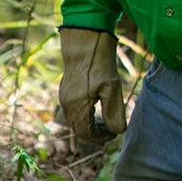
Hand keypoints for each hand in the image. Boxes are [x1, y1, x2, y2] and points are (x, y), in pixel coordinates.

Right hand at [58, 27, 125, 146]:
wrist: (85, 42)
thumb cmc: (100, 63)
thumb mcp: (112, 88)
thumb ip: (114, 113)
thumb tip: (117, 132)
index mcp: (77, 107)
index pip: (86, 134)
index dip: (101, 138)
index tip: (114, 133)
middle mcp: (66, 105)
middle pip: (79, 130)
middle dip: (96, 134)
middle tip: (111, 130)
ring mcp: (64, 98)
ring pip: (75, 122)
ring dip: (90, 125)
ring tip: (105, 121)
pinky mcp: (65, 92)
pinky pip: (73, 112)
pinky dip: (84, 116)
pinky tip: (96, 108)